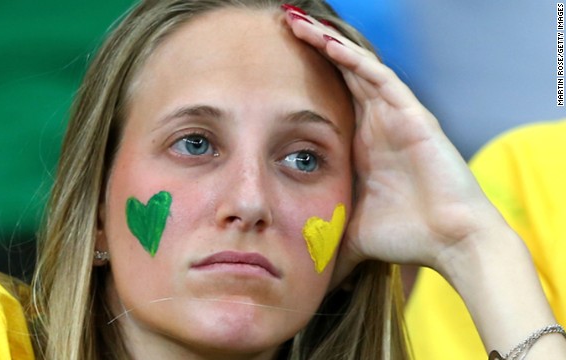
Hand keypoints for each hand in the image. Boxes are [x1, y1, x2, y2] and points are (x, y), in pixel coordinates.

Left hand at [283, 10, 503, 286]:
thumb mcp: (349, 228)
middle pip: (339, 75)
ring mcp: (395, 116)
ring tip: (296, 22)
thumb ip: (323, 236)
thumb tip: (295, 265)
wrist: (451, 242)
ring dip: (327, 44)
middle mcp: (376, 124)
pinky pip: (381, 78)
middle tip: (279, 24)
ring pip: (357, 68)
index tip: (268, 66)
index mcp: (361, 144)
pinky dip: (355, 60)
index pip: (328, 99)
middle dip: (311, 49)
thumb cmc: (405, 236)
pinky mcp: (412, 115)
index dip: (302, 79)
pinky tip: (328, 43)